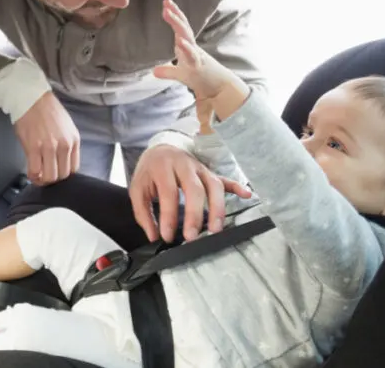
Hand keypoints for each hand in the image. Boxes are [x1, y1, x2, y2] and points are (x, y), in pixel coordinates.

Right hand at [13, 92, 80, 184]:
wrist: (31, 98)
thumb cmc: (46, 110)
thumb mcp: (66, 126)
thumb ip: (66, 143)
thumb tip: (61, 160)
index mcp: (74, 140)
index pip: (73, 168)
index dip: (63, 173)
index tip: (55, 171)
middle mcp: (64, 145)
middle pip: (62, 175)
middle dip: (53, 178)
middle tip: (44, 174)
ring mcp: (49, 148)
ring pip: (49, 176)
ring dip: (42, 179)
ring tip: (37, 175)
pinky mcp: (34, 148)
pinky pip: (35, 171)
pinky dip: (32, 176)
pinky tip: (30, 172)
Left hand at [130, 143, 251, 242]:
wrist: (160, 149)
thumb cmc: (150, 171)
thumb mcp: (138, 189)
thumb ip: (143, 213)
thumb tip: (153, 236)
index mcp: (163, 167)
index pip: (168, 192)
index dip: (169, 216)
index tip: (167, 235)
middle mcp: (184, 165)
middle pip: (194, 188)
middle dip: (195, 214)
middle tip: (192, 236)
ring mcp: (200, 168)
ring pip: (213, 185)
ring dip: (217, 207)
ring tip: (216, 228)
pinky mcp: (209, 172)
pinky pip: (225, 178)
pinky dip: (237, 187)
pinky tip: (247, 195)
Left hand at [152, 0, 235, 100]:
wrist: (217, 87)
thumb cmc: (199, 77)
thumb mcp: (180, 74)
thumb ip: (167, 70)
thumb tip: (154, 71)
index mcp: (187, 45)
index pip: (180, 26)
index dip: (174, 13)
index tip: (166, 1)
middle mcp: (192, 47)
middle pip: (184, 27)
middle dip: (175, 14)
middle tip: (167, 1)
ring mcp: (195, 55)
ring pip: (187, 37)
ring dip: (178, 24)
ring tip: (168, 13)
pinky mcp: (198, 65)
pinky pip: (192, 55)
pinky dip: (186, 47)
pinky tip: (180, 41)